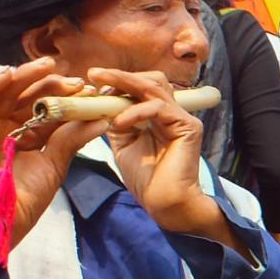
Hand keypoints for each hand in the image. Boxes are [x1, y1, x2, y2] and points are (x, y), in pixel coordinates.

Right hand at [0, 58, 110, 278]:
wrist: (6, 220)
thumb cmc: (29, 195)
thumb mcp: (56, 161)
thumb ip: (72, 137)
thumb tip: (102, 117)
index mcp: (25, 131)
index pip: (43, 105)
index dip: (62, 94)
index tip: (85, 88)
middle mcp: (4, 126)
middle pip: (23, 95)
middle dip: (46, 82)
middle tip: (70, 76)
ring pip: (1, 93)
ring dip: (21, 77)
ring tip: (44, 67)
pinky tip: (7, 74)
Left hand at [93, 68, 220, 236]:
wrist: (166, 204)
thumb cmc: (147, 179)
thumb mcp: (123, 143)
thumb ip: (117, 121)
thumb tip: (101, 102)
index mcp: (160, 116)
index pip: (140, 87)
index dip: (117, 82)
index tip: (91, 81)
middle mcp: (173, 113)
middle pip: (149, 80)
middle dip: (120, 75)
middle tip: (93, 74)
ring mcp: (183, 118)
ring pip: (154, 87)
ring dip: (125, 84)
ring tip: (101, 91)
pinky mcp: (188, 127)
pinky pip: (159, 108)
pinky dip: (136, 111)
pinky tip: (119, 122)